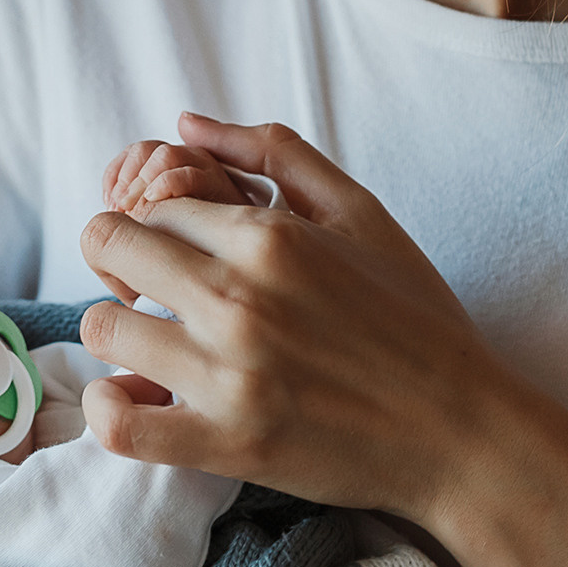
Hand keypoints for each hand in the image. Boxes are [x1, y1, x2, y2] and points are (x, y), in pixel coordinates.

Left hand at [78, 113, 510, 520]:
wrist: (462, 430)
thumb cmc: (415, 316)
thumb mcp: (360, 211)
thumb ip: (272, 154)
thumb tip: (186, 122)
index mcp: (271, 237)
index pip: (155, 201)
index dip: (158, 224)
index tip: (180, 253)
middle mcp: (240, 298)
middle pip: (111, 246)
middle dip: (123, 262)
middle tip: (159, 292)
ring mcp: (229, 375)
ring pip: (104, 327)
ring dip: (121, 332)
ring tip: (160, 346)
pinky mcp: (227, 444)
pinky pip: (120, 425)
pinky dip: (109, 409)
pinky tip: (136, 398)